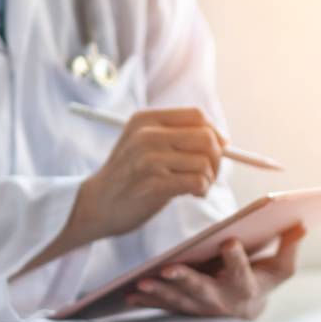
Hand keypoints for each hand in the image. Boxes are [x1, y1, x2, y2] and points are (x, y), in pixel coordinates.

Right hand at [72, 108, 226, 242]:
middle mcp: (147, 135)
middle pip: (206, 138)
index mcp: (146, 119)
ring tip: (197, 187)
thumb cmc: (129, 176)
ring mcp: (150, 159)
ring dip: (209, 179)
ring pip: (205, 162)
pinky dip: (202, 190)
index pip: (197, 116)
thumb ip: (176, 136)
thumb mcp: (143, 144)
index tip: (218, 150)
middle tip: (209, 174)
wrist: (96, 205)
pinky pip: (198, 182)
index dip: (215, 133)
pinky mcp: (154, 184)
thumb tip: (224, 141)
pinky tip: (192, 194)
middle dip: (217, 159)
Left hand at [126, 226, 304, 319]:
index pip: (242, 272)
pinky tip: (129, 294)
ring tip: (141, 283)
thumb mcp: (280, 269)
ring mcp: (200, 308)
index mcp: (246, 288)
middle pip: (203, 291)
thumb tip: (301, 222)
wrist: (244, 314)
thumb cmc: (261, 282)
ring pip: (178, 300)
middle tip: (168, 269)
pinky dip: (147, 302)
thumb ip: (289, 246)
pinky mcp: (184, 309)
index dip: (236, 259)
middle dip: (185, 281)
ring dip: (159, 293)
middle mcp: (222, 301)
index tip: (229, 241)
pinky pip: (163, 306)